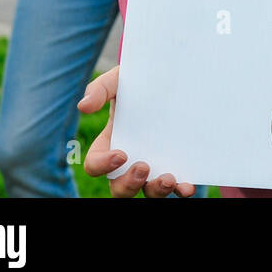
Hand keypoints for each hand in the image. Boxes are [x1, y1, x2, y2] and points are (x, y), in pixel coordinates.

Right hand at [78, 66, 195, 197]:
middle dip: (128, 183)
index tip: (121, 154)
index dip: (103, 165)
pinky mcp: (177, 166)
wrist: (175, 79)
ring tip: (168, 179)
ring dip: (155, 191)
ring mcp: (154, 166)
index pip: (95, 165)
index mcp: (110, 144)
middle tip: (143, 168)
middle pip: (119, 188)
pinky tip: (187, 187)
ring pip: (148, 192)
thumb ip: (101, 88)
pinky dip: (181, 190)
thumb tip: (84, 107)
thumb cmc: (140, 82)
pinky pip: (177, 187)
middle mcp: (130, 161)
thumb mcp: (120, 80)